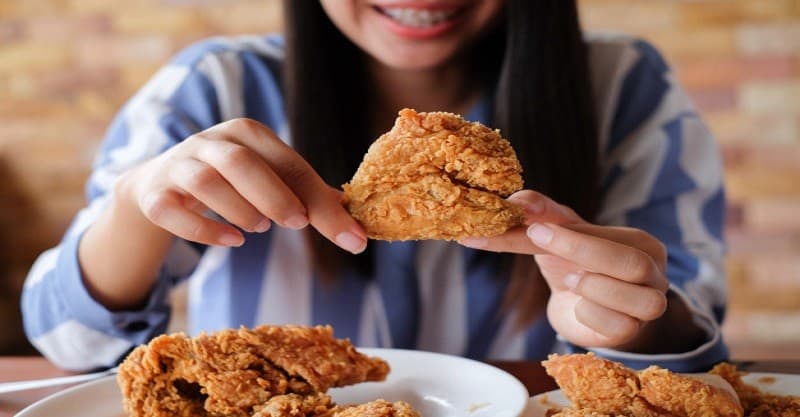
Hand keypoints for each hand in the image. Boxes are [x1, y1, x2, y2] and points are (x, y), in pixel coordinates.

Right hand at [116, 118, 366, 253]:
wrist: (159, 185)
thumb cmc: (230, 183)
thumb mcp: (269, 180)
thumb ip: (308, 196)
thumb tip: (356, 225)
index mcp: (247, 134)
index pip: (288, 162)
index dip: (319, 199)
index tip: (349, 236)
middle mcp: (210, 142)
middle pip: (240, 163)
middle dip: (274, 195)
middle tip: (297, 224)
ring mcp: (178, 166)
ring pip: (205, 181)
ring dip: (238, 208)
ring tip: (258, 229)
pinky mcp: (155, 195)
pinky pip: (172, 208)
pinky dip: (204, 229)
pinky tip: (232, 242)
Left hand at [459, 190, 668, 347]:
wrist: (575, 309)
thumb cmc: (571, 264)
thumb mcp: (556, 234)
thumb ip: (540, 214)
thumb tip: (517, 201)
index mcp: (641, 244)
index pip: (612, 237)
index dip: (570, 236)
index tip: (532, 229)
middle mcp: (654, 274)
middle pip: (633, 264)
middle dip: (582, 253)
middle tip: (538, 241)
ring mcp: (647, 306)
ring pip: (640, 300)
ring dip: (594, 287)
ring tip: (568, 279)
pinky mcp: (631, 332)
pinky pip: (621, 327)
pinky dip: (592, 315)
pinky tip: (578, 306)